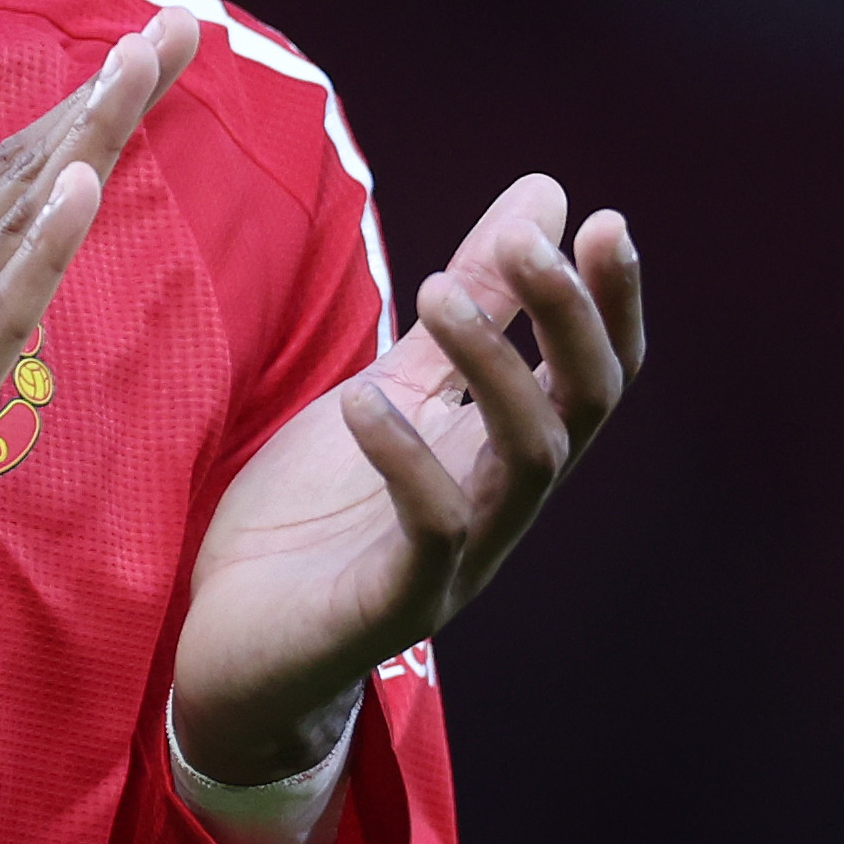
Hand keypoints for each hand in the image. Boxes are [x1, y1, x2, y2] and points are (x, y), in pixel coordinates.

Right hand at [0, 9, 198, 724]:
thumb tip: (19, 297)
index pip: (13, 175)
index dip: (83, 107)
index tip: (148, 50)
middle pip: (24, 167)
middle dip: (107, 90)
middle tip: (179, 20)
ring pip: (14, 214)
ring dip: (87, 132)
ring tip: (144, 58)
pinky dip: (40, 241)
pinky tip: (80, 183)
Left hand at [169, 177, 644, 783]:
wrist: (232, 648)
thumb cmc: (315, 519)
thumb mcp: (390, 388)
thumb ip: (466, 309)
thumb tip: (547, 196)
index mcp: (502, 453)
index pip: (594, 374)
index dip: (612, 303)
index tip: (605, 220)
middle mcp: (500, 505)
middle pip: (585, 409)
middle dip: (570, 320)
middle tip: (530, 243)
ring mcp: (457, 560)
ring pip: (530, 462)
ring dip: (497, 370)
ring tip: (434, 290)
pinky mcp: (395, 607)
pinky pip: (433, 532)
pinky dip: (407, 461)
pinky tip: (364, 402)